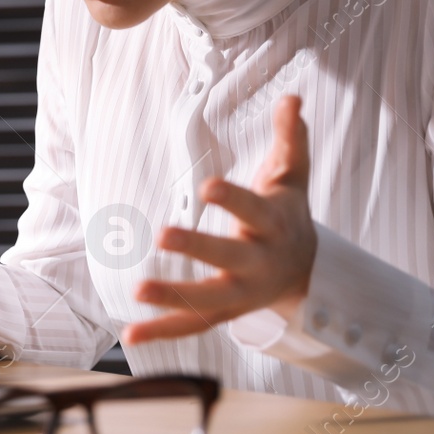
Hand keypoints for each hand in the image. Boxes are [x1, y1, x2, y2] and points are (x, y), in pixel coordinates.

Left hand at [122, 94, 316, 345]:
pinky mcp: (223, 314)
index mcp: (273, 225)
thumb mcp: (292, 176)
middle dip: (198, 248)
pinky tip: (129, 335)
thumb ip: (290, 138)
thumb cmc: (287, 213)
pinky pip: (191, 326)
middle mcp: (258, 263)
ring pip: (207, 300)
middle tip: (162, 234)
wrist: (305, 270)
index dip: (231, 199)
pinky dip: (161, 332)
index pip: (252, 209)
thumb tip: (293, 98)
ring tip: (137, 290)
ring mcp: (241, 294)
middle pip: (228, 257)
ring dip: (172, 297)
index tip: (207, 186)